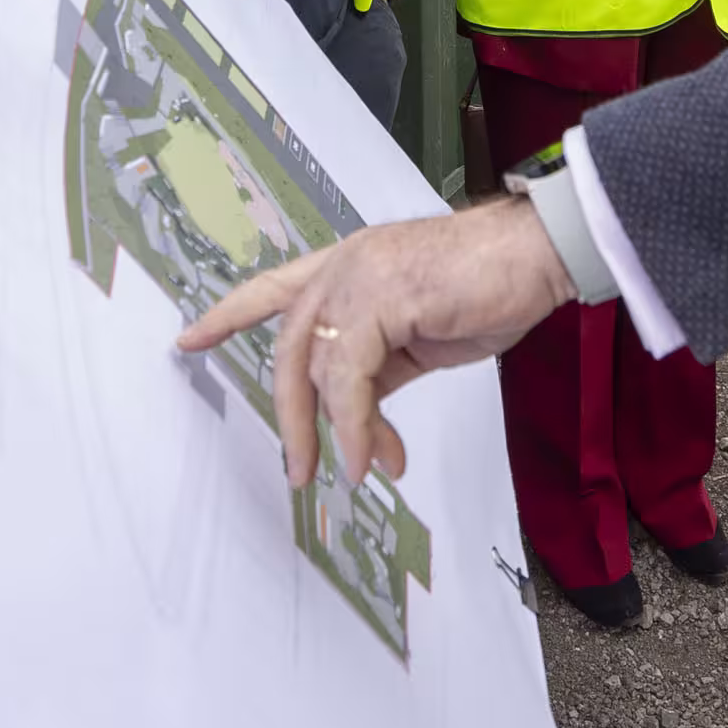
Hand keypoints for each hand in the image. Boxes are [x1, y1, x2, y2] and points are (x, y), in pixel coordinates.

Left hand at [176, 195, 574, 488]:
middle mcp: (343, 266)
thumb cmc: (491, 287)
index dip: (229, 314)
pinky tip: (371, 457)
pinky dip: (356, 427)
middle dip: (291, 416)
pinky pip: (350, 380)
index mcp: (349, 266)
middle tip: (299, 470)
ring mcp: (357, 278)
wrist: (538, 256)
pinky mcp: (379, 299)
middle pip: (290, 347)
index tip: (189, 340)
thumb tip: (361, 422)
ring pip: (318, 370)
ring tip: (354, 471)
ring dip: (335, 432)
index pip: (273, 288)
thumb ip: (382, 367)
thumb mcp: (421, 337)